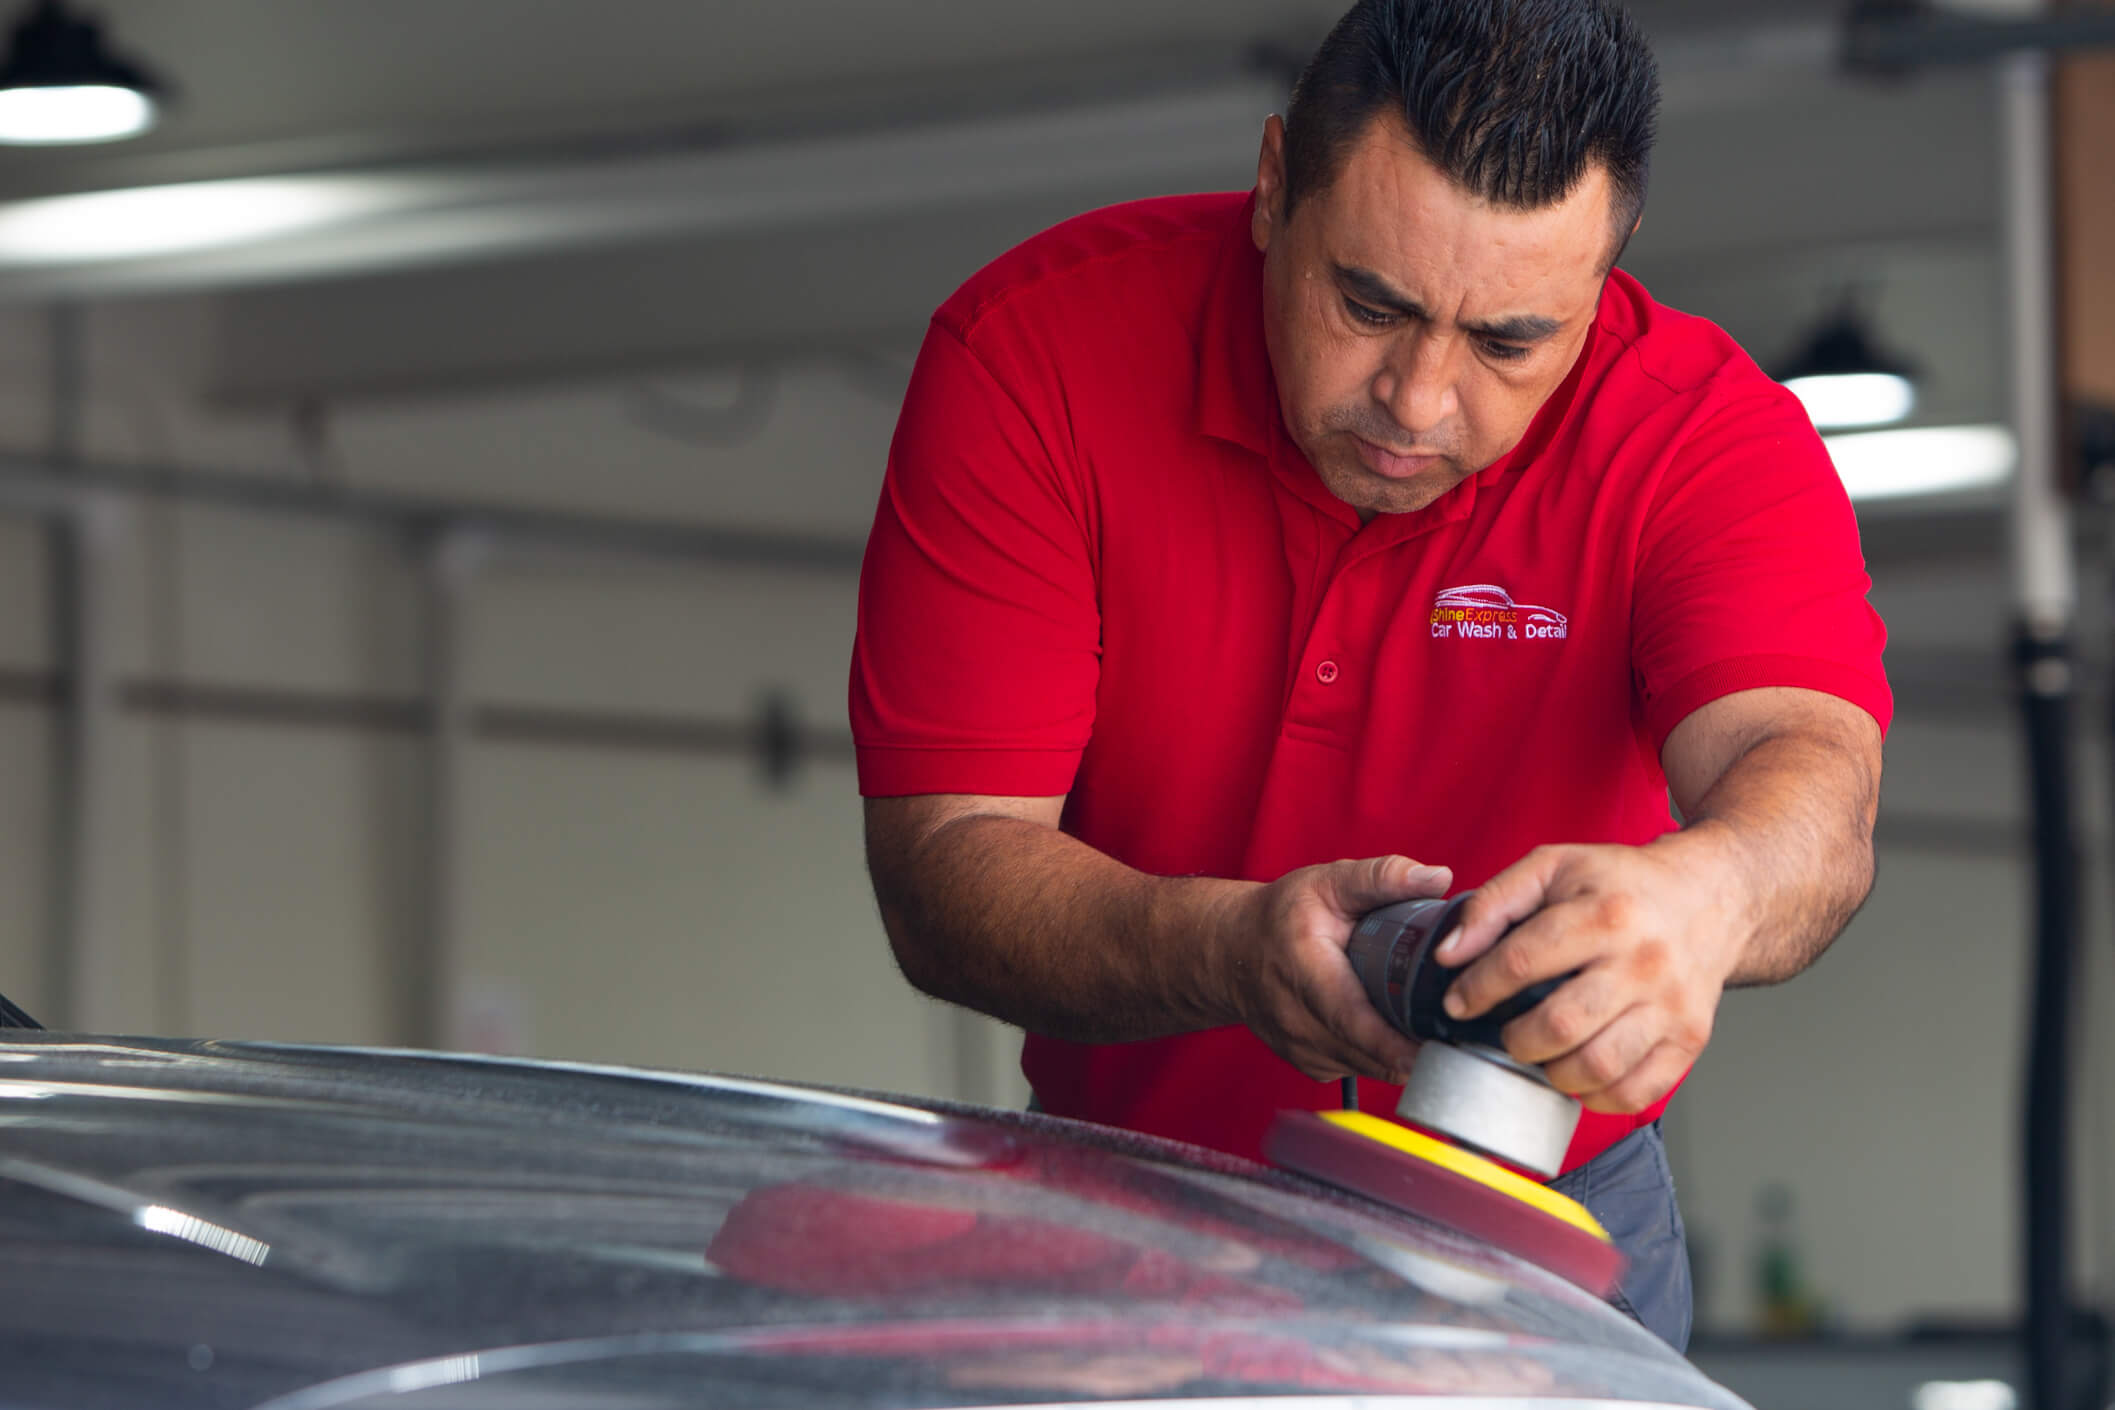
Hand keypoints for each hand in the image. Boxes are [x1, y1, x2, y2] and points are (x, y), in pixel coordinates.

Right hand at [1221, 855, 1452, 1083]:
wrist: (1233, 952)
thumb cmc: (1281, 916)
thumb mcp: (1328, 882)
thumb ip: (1382, 877)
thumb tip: (1438, 876)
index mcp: (1305, 971)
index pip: (1352, 1020)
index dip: (1394, 1043)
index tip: (1434, 1049)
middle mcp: (1298, 1020)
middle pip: (1370, 1052)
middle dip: (1418, 1047)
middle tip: (1457, 1029)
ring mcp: (1302, 1050)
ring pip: (1371, 1067)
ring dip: (1404, 1054)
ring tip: (1431, 1024)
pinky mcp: (1312, 1066)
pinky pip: (1361, 1070)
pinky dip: (1384, 1057)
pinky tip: (1396, 1030)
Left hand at [1431, 835, 1750, 1113]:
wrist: (1709, 897)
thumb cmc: (1622, 884)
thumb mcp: (1553, 866)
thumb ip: (1493, 903)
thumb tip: (1449, 953)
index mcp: (1606, 913)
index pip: (1524, 961)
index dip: (1478, 988)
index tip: (1459, 1002)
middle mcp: (1644, 962)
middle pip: (1561, 1024)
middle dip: (1515, 1039)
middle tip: (1507, 1032)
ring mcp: (1672, 1005)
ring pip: (1599, 1066)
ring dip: (1553, 1073)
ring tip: (1542, 1054)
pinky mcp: (1690, 1039)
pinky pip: (1638, 1091)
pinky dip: (1597, 1097)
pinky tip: (1579, 1075)